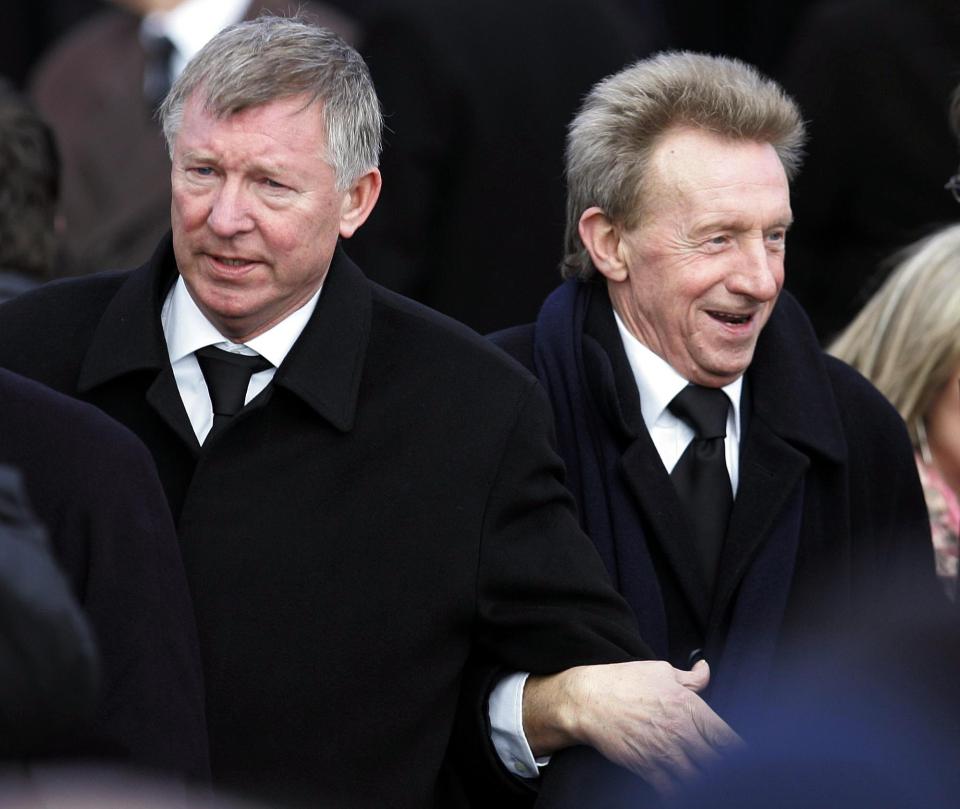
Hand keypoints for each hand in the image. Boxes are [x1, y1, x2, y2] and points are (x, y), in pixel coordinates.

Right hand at [522, 659, 740, 793]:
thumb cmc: (624, 682)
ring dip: (710, 784)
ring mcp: (664, 753)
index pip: (727, 737)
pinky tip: (691, 792)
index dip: (742, 753)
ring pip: (699, 779)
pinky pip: (673, 789)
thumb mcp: (660, 670)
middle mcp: (681, 732)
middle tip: (736, 777)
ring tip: (718, 786)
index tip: (749, 760)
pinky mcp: (647, 768)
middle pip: (718, 763)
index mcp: (689, 706)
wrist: (588, 700)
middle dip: (730, 772)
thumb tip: (706, 669)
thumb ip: (690, 677)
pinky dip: (684, 794)